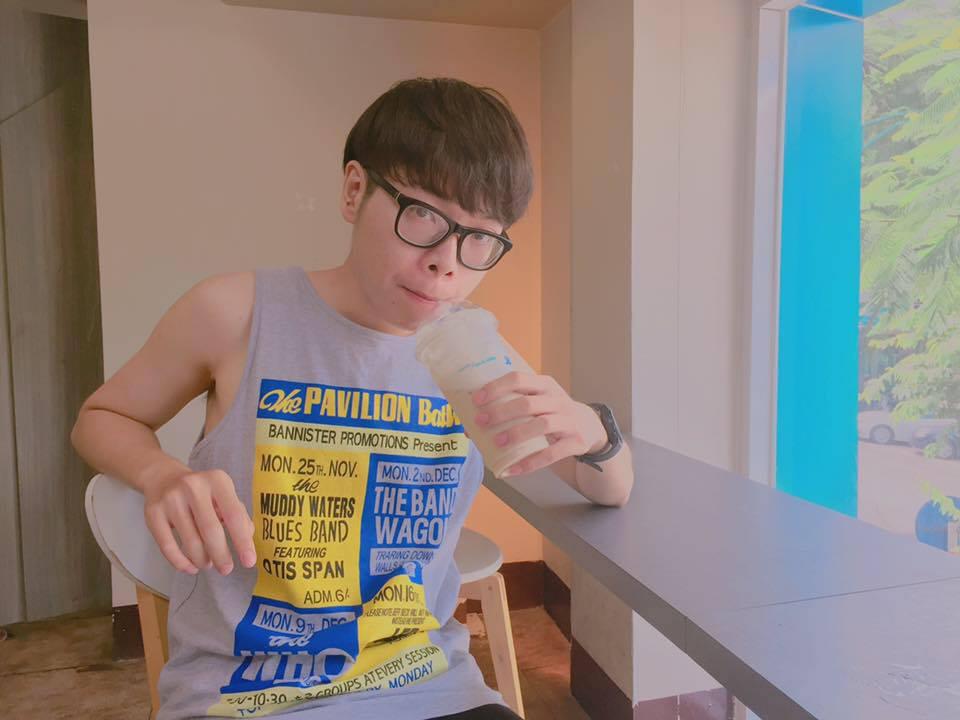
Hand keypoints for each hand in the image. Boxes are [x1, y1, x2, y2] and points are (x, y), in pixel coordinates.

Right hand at [142, 467, 255, 574]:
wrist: (164, 479)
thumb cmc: (202, 493)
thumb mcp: (224, 496)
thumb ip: (238, 516)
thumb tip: (247, 542)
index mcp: (217, 480)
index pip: (234, 515)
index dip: (242, 541)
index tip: (249, 562)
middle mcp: (194, 487)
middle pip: (210, 530)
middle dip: (220, 555)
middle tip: (226, 569)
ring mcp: (171, 499)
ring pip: (190, 541)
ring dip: (201, 559)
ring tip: (207, 564)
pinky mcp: (153, 513)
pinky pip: (167, 546)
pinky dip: (180, 562)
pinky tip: (189, 567)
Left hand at [472, 371, 607, 476]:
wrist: (590, 426)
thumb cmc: (553, 412)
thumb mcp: (540, 400)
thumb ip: (513, 405)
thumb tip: (471, 423)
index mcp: (545, 385)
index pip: (519, 379)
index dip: (496, 388)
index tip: (476, 400)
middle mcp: (558, 400)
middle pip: (528, 403)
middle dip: (502, 412)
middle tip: (481, 421)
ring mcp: (568, 421)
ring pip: (542, 425)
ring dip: (517, 433)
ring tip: (497, 443)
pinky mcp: (575, 442)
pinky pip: (551, 454)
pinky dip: (530, 463)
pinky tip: (513, 469)